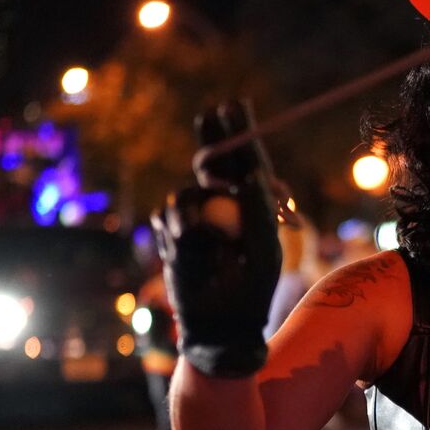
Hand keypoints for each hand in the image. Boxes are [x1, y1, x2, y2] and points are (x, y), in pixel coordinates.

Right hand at [150, 102, 281, 377]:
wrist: (221, 325)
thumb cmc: (251, 290)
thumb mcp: (263, 250)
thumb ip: (257, 211)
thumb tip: (252, 173)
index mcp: (254, 207)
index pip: (248, 162)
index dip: (241, 132)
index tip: (233, 103)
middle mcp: (226, 208)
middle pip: (213, 164)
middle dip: (212, 140)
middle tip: (210, 116)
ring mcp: (198, 220)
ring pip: (184, 193)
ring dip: (190, 209)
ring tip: (200, 239)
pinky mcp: (173, 236)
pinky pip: (166, 217)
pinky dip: (175, 231)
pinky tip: (185, 250)